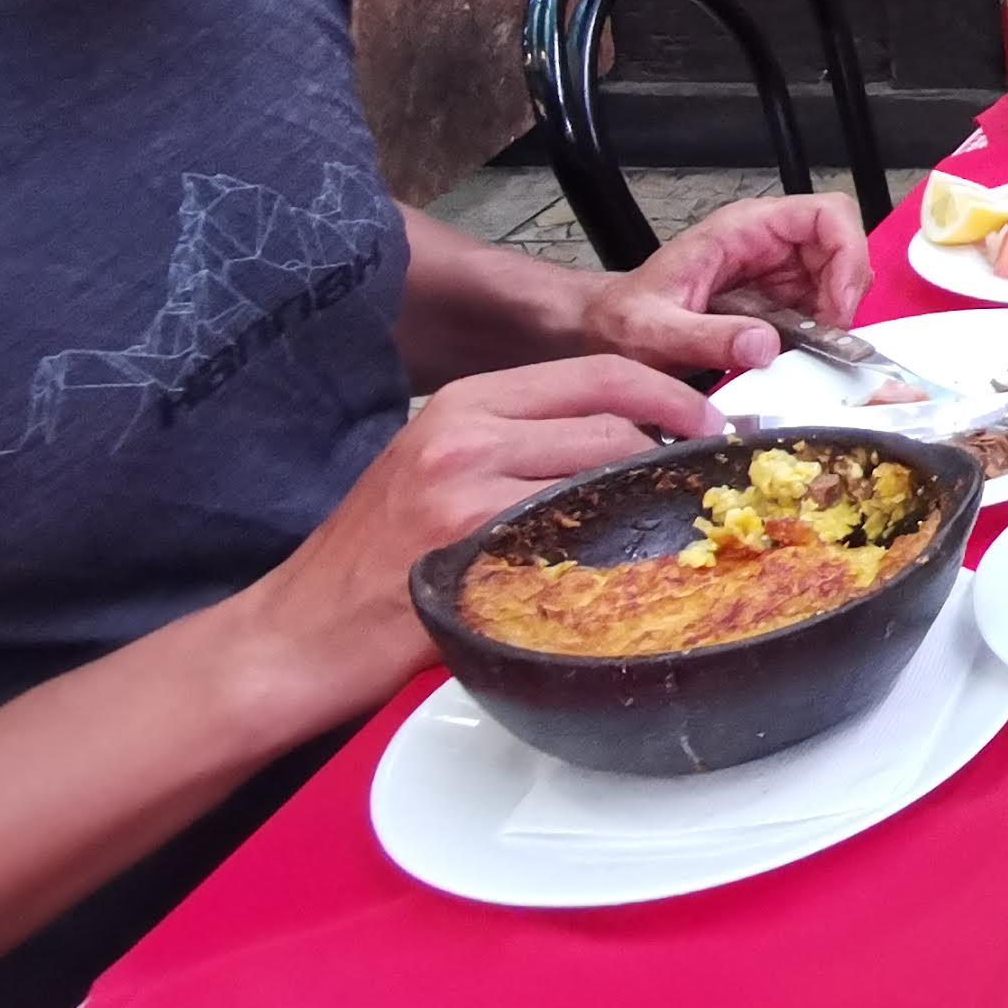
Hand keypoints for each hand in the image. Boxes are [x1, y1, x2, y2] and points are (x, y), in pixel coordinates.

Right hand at [235, 356, 723, 716]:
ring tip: (673, 526)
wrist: (298, 634)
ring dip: (652, 503)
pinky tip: (627, 571)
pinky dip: (614, 552)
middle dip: (676, 449)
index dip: (670, 394)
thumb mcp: (438, 469)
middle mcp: (466, 432)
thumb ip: (520, 446)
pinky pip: (576, 539)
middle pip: (615, 422)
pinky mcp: (471, 550)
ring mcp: (468, 491)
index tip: (709, 420)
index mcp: (464, 402)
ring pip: (606, 476)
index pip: (599, 373)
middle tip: (707, 481)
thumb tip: (624, 444)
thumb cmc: (373, 561)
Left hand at [581, 192, 871, 374]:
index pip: (826, 214)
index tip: (838, 308)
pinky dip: (824, 333)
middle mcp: (768, 243)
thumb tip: (765, 346)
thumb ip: (706, 337)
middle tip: (830, 339)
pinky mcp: (778, 302)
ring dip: (838, 316)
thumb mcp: (656, 331)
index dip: (848, 255)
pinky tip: (803, 356)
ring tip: (814, 351)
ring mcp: (776, 271)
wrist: (607, 333)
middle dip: (847, 293)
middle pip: (843, 247)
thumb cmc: (625, 320)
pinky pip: (821, 308)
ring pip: (839, 279)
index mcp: (743, 229)